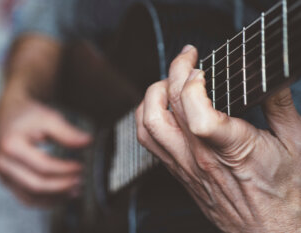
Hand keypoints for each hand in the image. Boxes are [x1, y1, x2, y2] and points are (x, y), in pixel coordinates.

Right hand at [0, 92, 91, 206]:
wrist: (11, 113)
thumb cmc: (30, 115)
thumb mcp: (49, 118)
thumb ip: (68, 133)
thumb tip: (88, 142)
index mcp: (10, 146)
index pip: (42, 166)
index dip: (64, 169)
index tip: (81, 166)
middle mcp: (2, 163)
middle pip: (35, 185)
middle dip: (61, 186)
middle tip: (80, 181)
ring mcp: (2, 174)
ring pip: (30, 197)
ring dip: (54, 198)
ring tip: (75, 192)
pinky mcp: (6, 181)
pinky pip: (26, 198)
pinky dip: (45, 201)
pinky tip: (62, 197)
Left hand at [136, 45, 300, 231]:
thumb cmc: (287, 196)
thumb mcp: (297, 143)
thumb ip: (279, 104)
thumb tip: (268, 76)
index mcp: (233, 148)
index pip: (194, 110)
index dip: (191, 81)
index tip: (201, 65)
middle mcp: (201, 157)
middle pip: (167, 107)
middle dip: (172, 72)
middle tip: (186, 58)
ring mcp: (185, 167)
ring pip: (148, 125)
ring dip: (152, 96)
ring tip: (168, 82)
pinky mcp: (179, 174)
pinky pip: (149, 142)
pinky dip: (147, 118)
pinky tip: (161, 109)